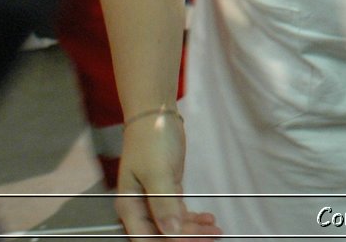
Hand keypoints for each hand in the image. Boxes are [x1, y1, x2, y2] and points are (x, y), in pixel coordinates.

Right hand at [113, 112, 220, 238]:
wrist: (155, 115)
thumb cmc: (151, 140)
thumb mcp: (157, 172)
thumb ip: (163, 203)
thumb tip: (171, 232)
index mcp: (129, 206)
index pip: (146, 237)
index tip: (192, 240)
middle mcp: (139, 207)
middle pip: (162, 233)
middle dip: (186, 237)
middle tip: (212, 235)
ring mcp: (154, 200)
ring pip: (173, 224)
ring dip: (193, 229)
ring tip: (215, 229)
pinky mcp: (167, 191)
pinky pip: (179, 211)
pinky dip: (192, 217)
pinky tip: (207, 218)